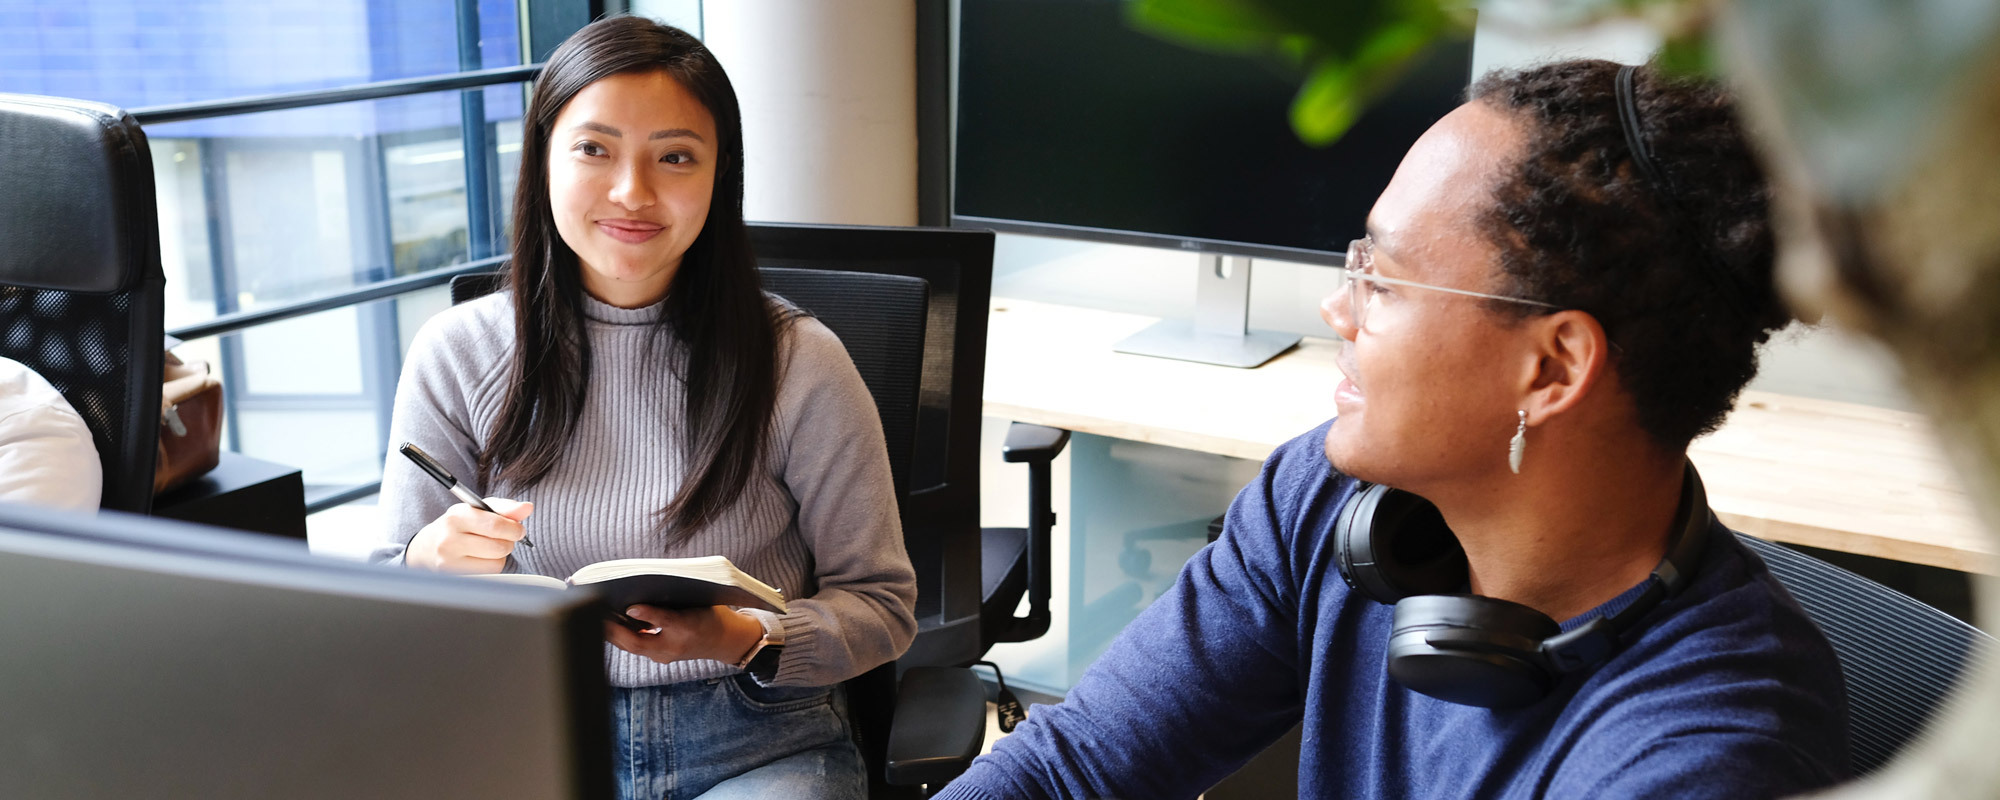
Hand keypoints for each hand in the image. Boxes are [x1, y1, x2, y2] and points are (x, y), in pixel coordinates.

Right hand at [404, 498, 532, 572]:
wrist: (426, 548)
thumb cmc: (457, 526)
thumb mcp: (476, 509)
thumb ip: (504, 507)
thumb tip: (527, 508)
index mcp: (456, 516)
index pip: (496, 525)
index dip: (514, 528)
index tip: (518, 529)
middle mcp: (450, 539)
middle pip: (499, 546)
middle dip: (509, 542)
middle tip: (504, 538)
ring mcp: (449, 562)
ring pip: (497, 563)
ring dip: (501, 555)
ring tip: (489, 548)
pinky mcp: (455, 577)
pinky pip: (489, 574)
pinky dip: (491, 566)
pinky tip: (480, 559)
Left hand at [606, 605, 763, 665]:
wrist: (724, 641)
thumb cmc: (710, 616)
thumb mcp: (696, 604)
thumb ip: (669, 603)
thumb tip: (637, 604)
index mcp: (686, 629)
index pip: (664, 621)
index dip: (647, 614)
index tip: (630, 607)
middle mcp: (673, 647)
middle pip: (637, 643)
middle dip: (614, 630)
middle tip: (594, 612)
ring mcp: (664, 655)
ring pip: (632, 646)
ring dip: (613, 634)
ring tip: (596, 615)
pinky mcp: (659, 655)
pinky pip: (636, 646)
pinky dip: (622, 636)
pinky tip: (610, 622)